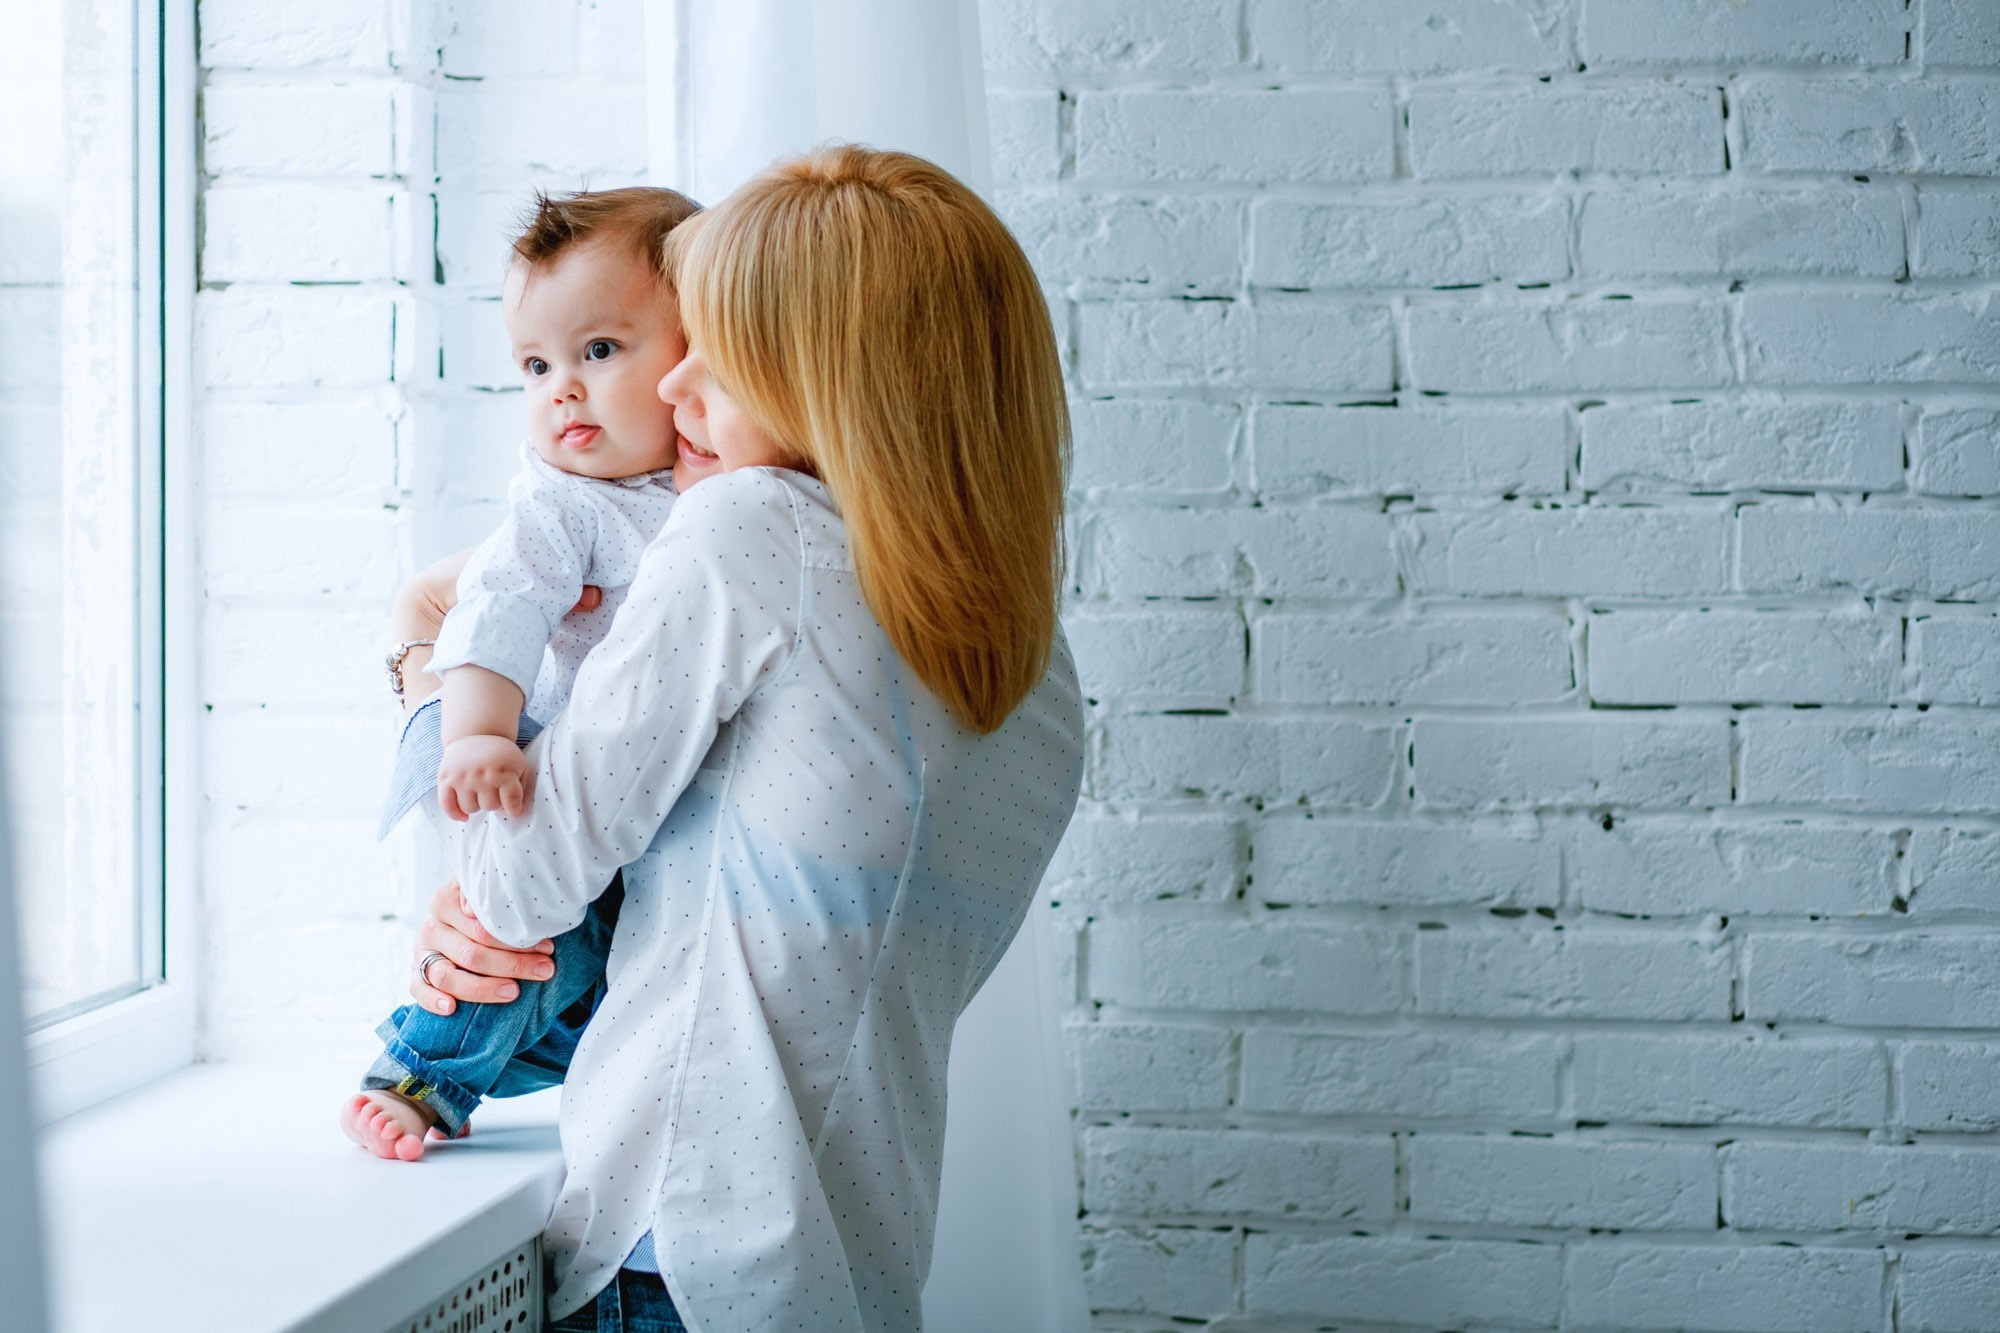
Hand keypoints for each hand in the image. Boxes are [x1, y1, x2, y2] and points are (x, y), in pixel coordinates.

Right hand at [409, 879, 555, 1013]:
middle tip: (544, 969)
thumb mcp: (486, 889)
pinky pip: (419, 990)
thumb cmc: (482, 904)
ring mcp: (422, 952)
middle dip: (512, 964)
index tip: (547, 947)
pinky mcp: (416, 973)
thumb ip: (487, 891)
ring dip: (483, 988)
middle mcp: (432, 928)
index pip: (482, 928)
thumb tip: (480, 905)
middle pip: (471, 954)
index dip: (515, 940)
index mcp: (446, 902)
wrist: (456, 915)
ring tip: (513, 992)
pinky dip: (433, 1000)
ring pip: (447, 976)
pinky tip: (452, 1008)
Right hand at [437, 734, 532, 820]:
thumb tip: (514, 812)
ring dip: (477, 805)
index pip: (511, 800)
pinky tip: (463, 817)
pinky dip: (455, 814)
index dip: (514, 809)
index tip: (514, 811)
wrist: (475, 733)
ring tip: (479, 795)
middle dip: (494, 803)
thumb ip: (520, 787)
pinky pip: (447, 805)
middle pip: (490, 806)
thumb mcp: (518, 764)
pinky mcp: (445, 778)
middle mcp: (481, 774)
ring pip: (470, 808)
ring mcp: (462, 777)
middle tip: (494, 793)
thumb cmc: (499, 754)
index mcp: (502, 771)